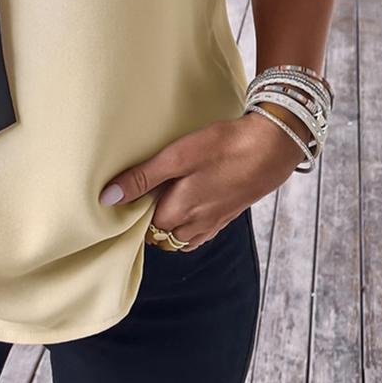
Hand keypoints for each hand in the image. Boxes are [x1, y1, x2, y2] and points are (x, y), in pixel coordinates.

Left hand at [97, 112, 305, 249]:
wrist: (273, 146)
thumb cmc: (224, 147)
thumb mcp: (177, 157)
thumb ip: (143, 178)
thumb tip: (108, 198)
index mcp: (180, 212)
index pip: (144, 226)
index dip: (133, 211)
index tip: (126, 194)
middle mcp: (197, 224)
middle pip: (162, 233)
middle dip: (150, 217)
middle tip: (143, 189)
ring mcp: (215, 221)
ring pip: (182, 235)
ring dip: (170, 221)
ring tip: (163, 193)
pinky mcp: (229, 214)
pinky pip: (201, 230)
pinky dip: (190, 222)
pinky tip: (190, 199)